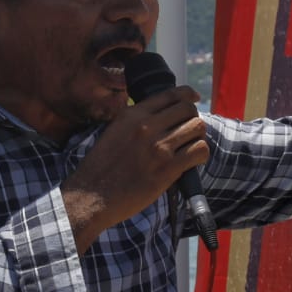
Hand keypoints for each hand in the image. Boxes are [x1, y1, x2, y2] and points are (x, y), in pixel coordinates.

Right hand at [60, 85, 207, 252]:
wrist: (90, 197)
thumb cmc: (100, 168)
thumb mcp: (114, 132)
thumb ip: (135, 121)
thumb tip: (161, 115)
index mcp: (132, 115)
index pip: (171, 94)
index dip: (188, 95)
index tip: (194, 99)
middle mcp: (147, 126)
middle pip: (188, 110)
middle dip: (192, 120)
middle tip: (188, 133)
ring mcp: (159, 147)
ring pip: (197, 128)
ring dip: (197, 137)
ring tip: (190, 147)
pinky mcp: (168, 168)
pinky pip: (200, 150)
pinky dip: (201, 155)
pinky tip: (193, 161)